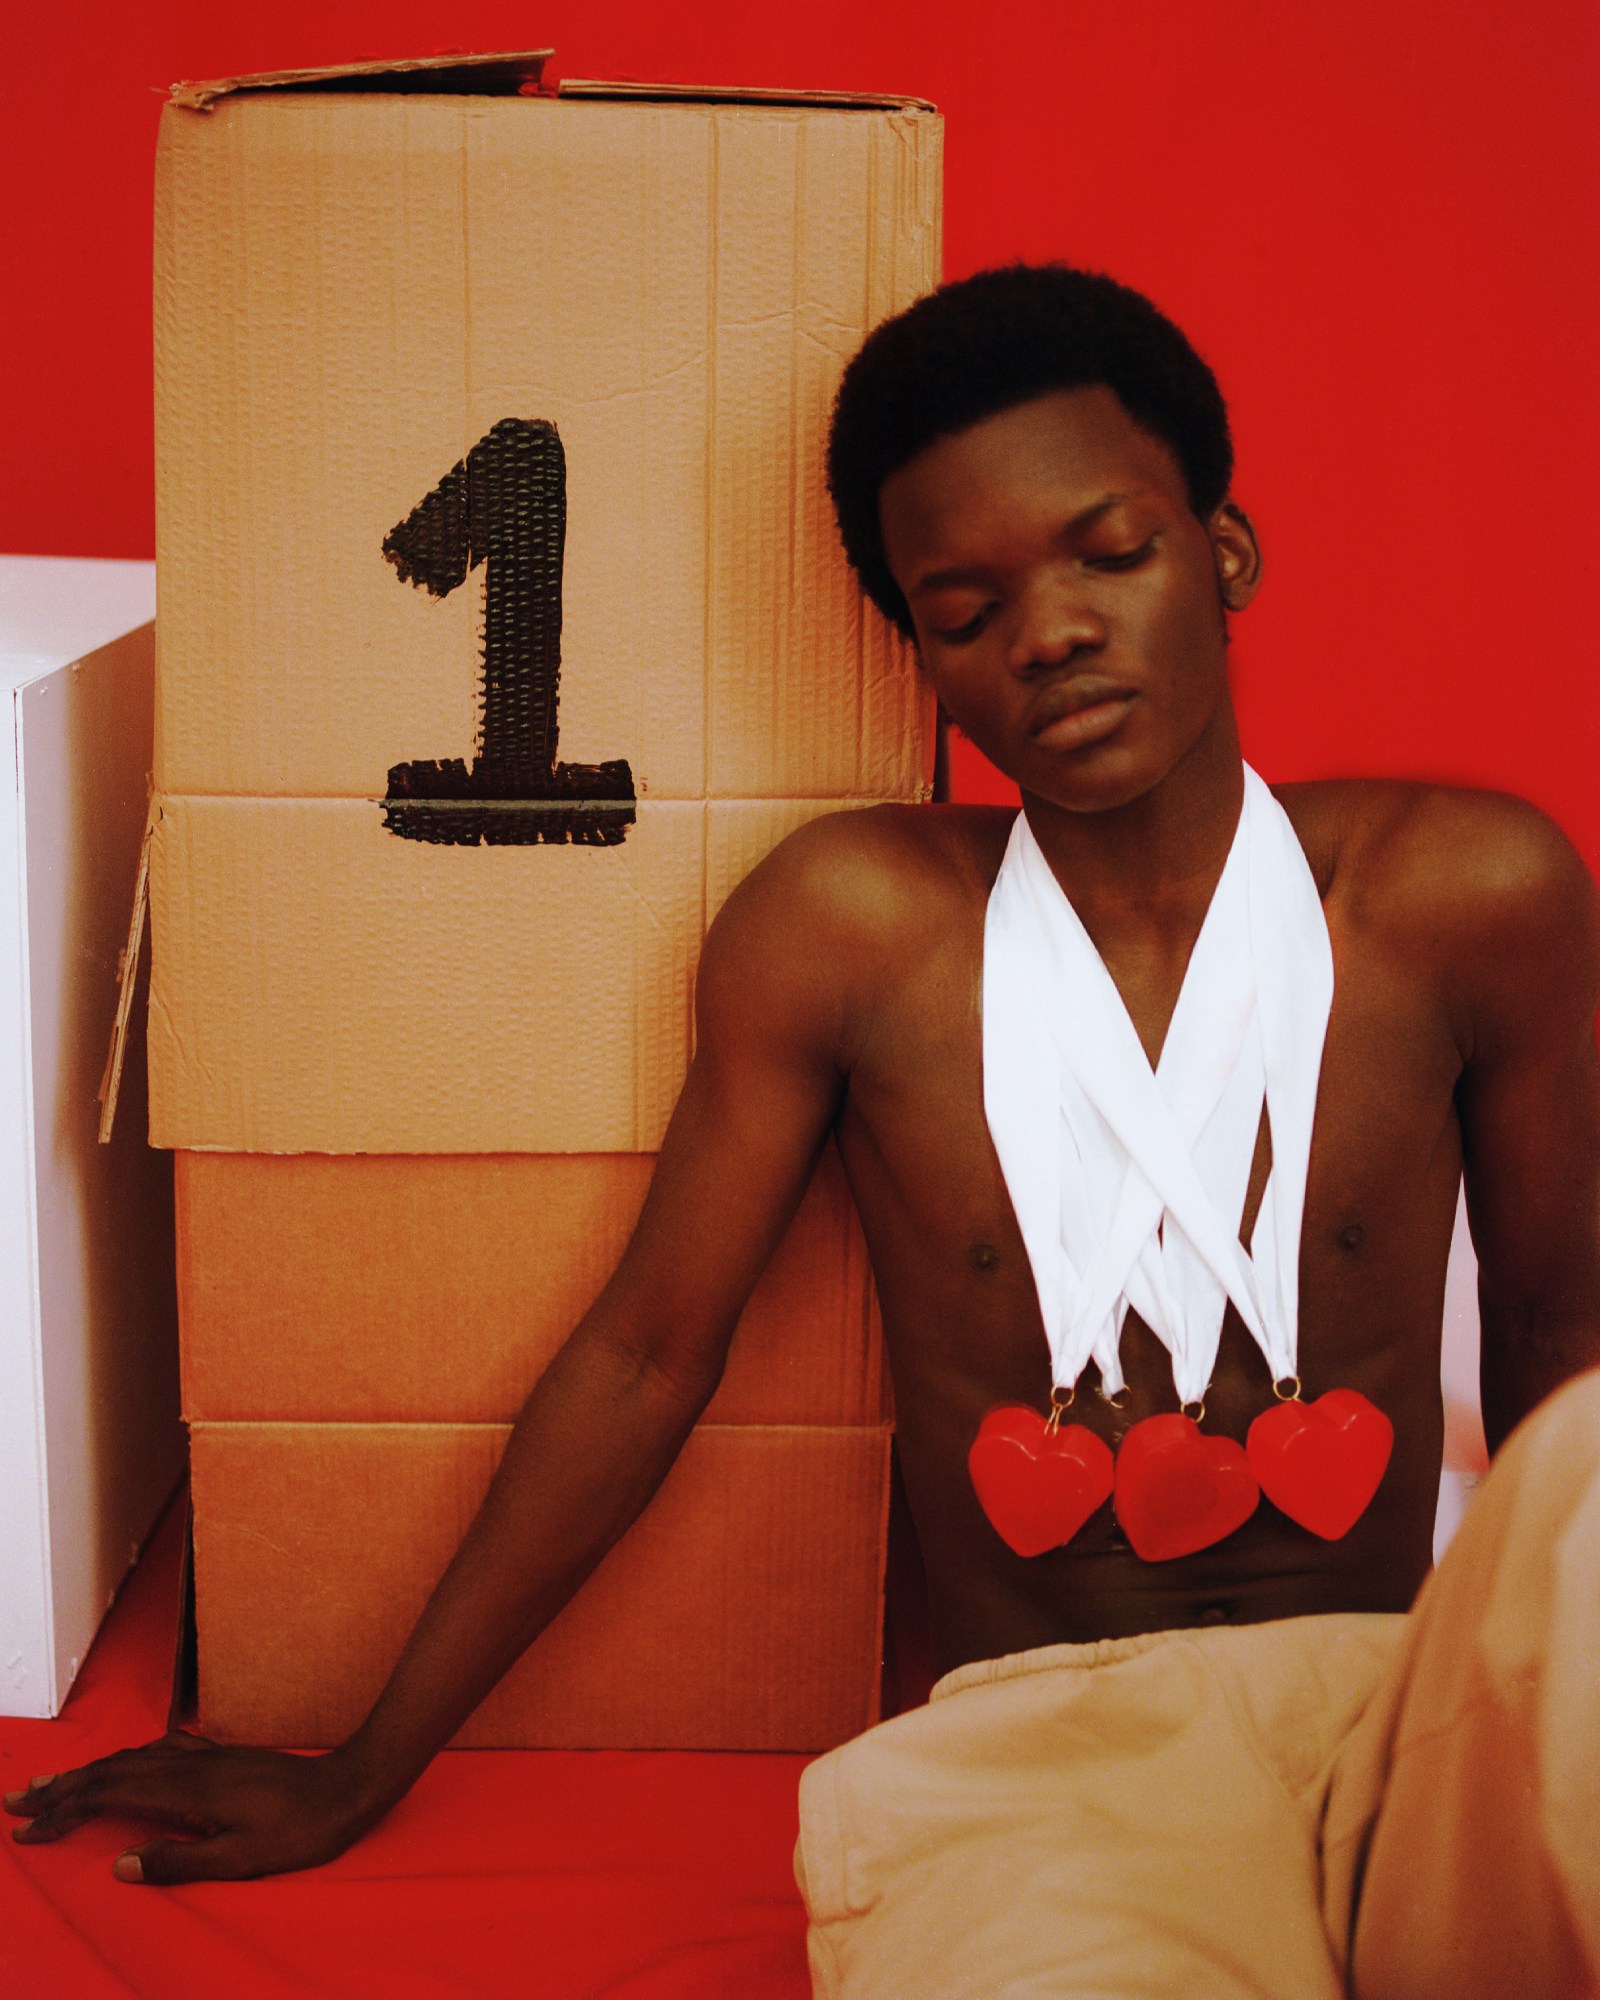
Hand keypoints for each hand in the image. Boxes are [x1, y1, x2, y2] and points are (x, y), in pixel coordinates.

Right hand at [3, 1730, 380, 1882]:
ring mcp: (207, 1756)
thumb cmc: (297, 1832)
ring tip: (56, 1783)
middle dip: (63, 1785)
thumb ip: (179, 1861)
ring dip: (91, 1771)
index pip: (110, 1795)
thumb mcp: (239, 1860)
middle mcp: (190, 1764)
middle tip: (17, 1800)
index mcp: (187, 1790)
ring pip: (134, 1757)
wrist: (347, 1788)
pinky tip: (127, 1763)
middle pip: (112, 1769)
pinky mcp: (222, 1756)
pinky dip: (129, 1759)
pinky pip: (160, 1751)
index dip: (65, 1809)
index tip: (28, 1829)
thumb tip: (121, 1864)